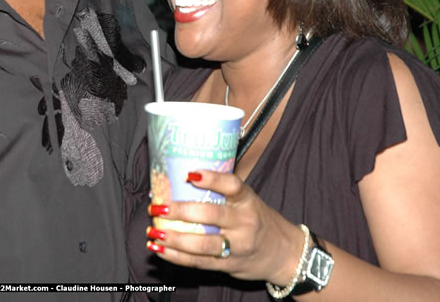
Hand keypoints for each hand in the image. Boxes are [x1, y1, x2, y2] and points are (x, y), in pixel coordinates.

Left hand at [146, 170, 303, 285]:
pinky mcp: (228, 265)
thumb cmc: (257, 220)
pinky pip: (198, 262)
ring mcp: (237, 246)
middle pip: (210, 215)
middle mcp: (244, 222)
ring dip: (173, 237)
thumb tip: (178, 180)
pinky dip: (175, 256)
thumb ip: (221, 193)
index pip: (231, 185)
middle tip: (158, 206)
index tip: (189, 174)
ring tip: (154, 230)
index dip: (211, 179)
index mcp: (247, 200)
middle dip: (180, 211)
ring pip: (202, 243)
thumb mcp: (247, 201)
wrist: (285, 254)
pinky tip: (159, 248)